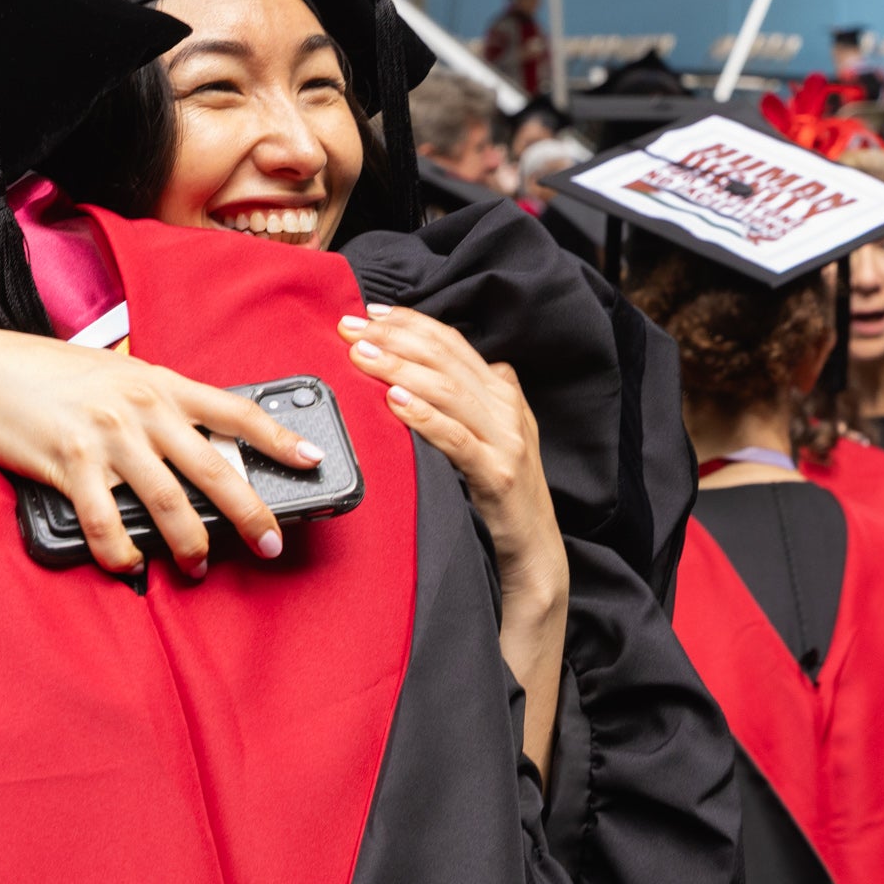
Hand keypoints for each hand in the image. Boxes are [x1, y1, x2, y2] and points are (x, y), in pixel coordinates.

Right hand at [0, 315, 323, 575]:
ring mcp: (107, 438)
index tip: (311, 461)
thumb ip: (154, 404)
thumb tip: (194, 441)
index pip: (235, 409)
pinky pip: (105, 520)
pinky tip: (130, 565)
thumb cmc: (48, 375)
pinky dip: (121, 550)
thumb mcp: (115, 375)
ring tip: (198, 567)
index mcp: (158, 381)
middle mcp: (141, 408)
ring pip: (168, 501)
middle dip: (251, 511)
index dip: (278, 438)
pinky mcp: (69, 464)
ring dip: (190, 542)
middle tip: (272, 542)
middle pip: (214, 466)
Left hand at [340, 304, 569, 776]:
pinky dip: (427, 418)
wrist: (533, 568)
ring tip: (364, 357)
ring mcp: (507, 444)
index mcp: (502, 398)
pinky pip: (458, 441)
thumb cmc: (498, 508)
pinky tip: (396, 404)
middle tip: (351, 330)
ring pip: (450, 392)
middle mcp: (508, 412)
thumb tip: (444, 369)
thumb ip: (468, 406)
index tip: (366, 315)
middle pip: (448, 360)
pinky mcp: (500, 478)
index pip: (453, 345)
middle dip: (396, 339)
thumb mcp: (483, 446)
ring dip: (402, 369)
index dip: (410, 324)